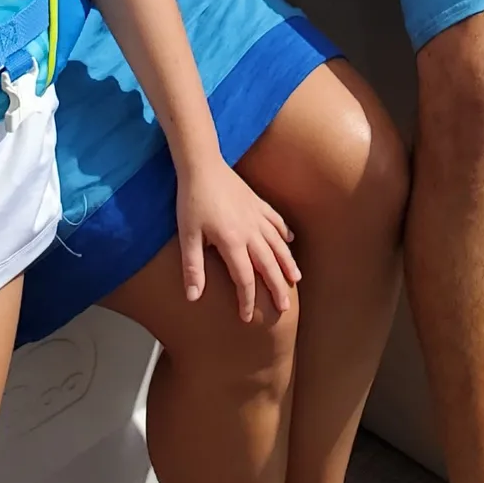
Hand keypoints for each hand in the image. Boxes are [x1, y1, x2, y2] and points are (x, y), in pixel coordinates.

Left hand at [175, 155, 299, 320]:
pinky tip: (289, 240)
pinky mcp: (257, 202)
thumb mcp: (188, 235)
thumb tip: (193, 298)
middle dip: (276, 288)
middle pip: (269, 264)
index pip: (245, 278)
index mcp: (233, 241)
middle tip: (284, 307)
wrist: (202, 164)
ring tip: (296, 279)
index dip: (247, 300)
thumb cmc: (192, 200)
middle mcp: (250, 231)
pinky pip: (275, 220)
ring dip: (287, 263)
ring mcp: (256, 215)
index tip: (248, 318)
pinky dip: (284, 232)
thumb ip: (192, 268)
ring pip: (278, 244)